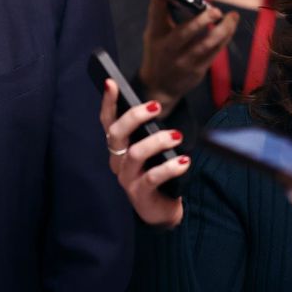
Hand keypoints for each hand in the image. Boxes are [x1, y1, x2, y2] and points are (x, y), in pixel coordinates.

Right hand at [98, 80, 188, 227]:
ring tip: (177, 136)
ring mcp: (127, 179)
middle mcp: (118, 161)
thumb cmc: (157, 172)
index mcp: (118, 148)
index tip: (111, 83)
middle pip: (117, 133)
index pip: (108, 121)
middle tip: (156, 106)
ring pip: (135, 154)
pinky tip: (184, 162)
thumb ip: (149, 131)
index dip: (108, 102)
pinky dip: (170, 168)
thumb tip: (158, 104)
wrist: (161, 209)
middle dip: (134, 116)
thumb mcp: (151, 150)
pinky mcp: (140, 195)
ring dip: (157, 141)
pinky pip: (153, 178)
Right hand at [137, 0, 237, 114]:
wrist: (160, 86)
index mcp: (158, 40)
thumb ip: (157, 14)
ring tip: (232, 17)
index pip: (159, 20)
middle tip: (216, 10)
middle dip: (202, 21)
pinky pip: (215, 52)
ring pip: (207, 45)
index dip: (161, 7)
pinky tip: (229, 28)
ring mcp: (186, 63)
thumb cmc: (157, 53)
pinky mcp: (198, 71)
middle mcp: (171, 52)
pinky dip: (224, 39)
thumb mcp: (152, 35)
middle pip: (186, 34)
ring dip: (223, 29)